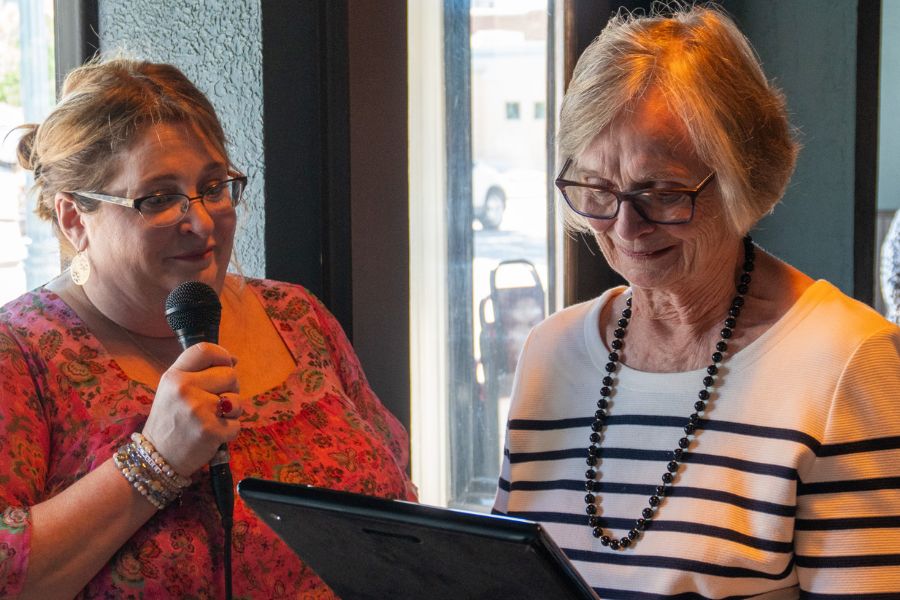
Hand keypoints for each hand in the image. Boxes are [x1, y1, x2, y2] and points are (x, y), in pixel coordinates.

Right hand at [141, 342, 242, 476]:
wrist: (158, 458)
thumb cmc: (171, 421)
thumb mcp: (174, 389)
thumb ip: (200, 372)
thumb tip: (234, 359)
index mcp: (174, 376)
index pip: (206, 350)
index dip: (222, 356)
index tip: (226, 365)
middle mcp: (184, 388)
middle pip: (230, 374)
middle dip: (230, 389)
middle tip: (214, 403)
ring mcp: (198, 410)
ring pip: (237, 401)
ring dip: (232, 412)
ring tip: (213, 419)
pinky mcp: (210, 431)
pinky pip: (237, 424)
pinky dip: (229, 431)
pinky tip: (212, 435)